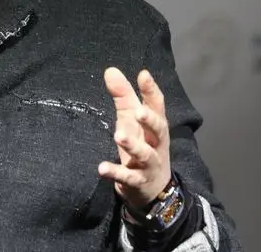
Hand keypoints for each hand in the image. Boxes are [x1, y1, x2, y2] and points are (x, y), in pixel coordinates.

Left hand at [98, 67, 171, 209]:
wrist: (153, 189)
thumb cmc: (141, 144)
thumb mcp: (131, 120)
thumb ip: (123, 96)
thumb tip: (110, 70)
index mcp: (155, 126)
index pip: (157, 106)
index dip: (151, 91)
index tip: (143, 75)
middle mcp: (156, 143)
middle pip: (159, 130)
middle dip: (150, 120)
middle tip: (138, 112)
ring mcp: (149, 164)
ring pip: (145, 154)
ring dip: (132, 145)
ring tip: (118, 136)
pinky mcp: (137, 181)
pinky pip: (127, 177)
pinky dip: (115, 173)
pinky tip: (101, 168)